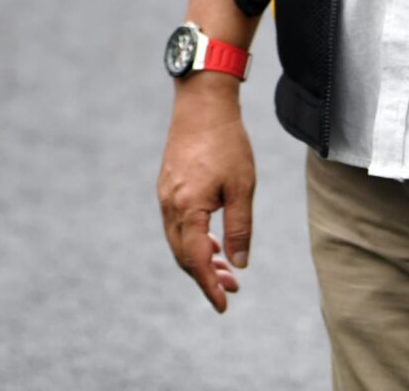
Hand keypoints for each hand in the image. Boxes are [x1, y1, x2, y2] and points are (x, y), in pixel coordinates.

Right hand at [159, 78, 256, 312]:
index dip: (209, 286)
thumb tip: (239, 264)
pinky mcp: (168, 185)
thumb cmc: (227, 142)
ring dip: (199, 259)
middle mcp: (170, 205)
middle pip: (183, 255)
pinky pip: (177, 224)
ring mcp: (165, 194)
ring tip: (225, 269)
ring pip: (178, 240)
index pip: (196, 260)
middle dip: (205, 277)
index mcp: (188, 208)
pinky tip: (212, 241)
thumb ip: (239, 228)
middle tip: (232, 289)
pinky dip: (193, 240)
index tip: (224, 305)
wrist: (202, 103)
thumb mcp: (242, 187)